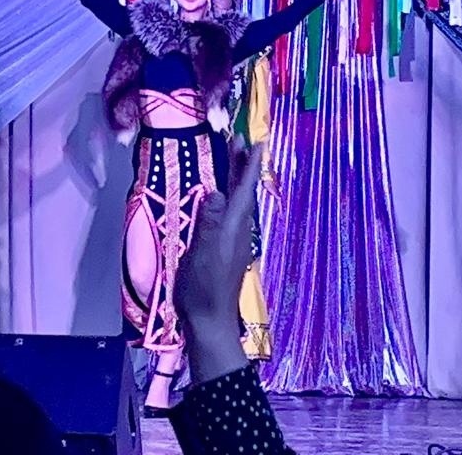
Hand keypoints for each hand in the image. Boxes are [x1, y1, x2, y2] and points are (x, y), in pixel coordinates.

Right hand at [175, 145, 264, 325]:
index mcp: (234, 226)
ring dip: (234, 179)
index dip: (250, 165)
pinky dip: (226, 196)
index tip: (258, 141)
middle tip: (239, 140)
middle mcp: (238, 229)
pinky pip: (228, 213)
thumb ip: (210, 221)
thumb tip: (216, 192)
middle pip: (242, 191)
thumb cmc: (203, 287)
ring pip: (236, 201)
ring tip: (229, 160)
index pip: (244, 188)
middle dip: (241, 165)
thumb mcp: (204, 251)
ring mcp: (232, 240)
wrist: (209, 320)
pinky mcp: (224, 249)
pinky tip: (218, 197)